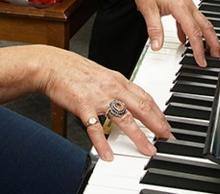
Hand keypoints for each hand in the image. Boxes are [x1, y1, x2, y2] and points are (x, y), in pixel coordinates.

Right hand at [36, 47, 170, 160]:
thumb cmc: (74, 70)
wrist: (52, 65)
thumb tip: (127, 99)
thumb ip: (115, 87)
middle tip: (167, 137)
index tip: (166, 123)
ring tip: (148, 150)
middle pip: (141, 107)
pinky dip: (102, 143)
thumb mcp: (101, 74)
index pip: (145, 96)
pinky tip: (108, 154)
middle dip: (157, 124)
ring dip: (138, 137)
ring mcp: (98, 97)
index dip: (158, 111)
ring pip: (124, 119)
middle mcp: (112, 88)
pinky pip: (95, 128)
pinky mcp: (83, 106)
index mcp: (117, 80)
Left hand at [125, 0, 219, 67]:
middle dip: (213, 42)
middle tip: (216, 56)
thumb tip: (157, 46)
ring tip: (206, 49)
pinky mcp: (180, 2)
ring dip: (205, 35)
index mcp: (181, 7)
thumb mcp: (148, 9)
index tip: (201, 60)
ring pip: (200, 21)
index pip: (194, 32)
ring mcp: (185, 2)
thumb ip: (154, 29)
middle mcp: (186, 4)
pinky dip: (191, 30)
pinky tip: (184, 38)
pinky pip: (190, 18)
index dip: (199, 48)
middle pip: (205, 26)